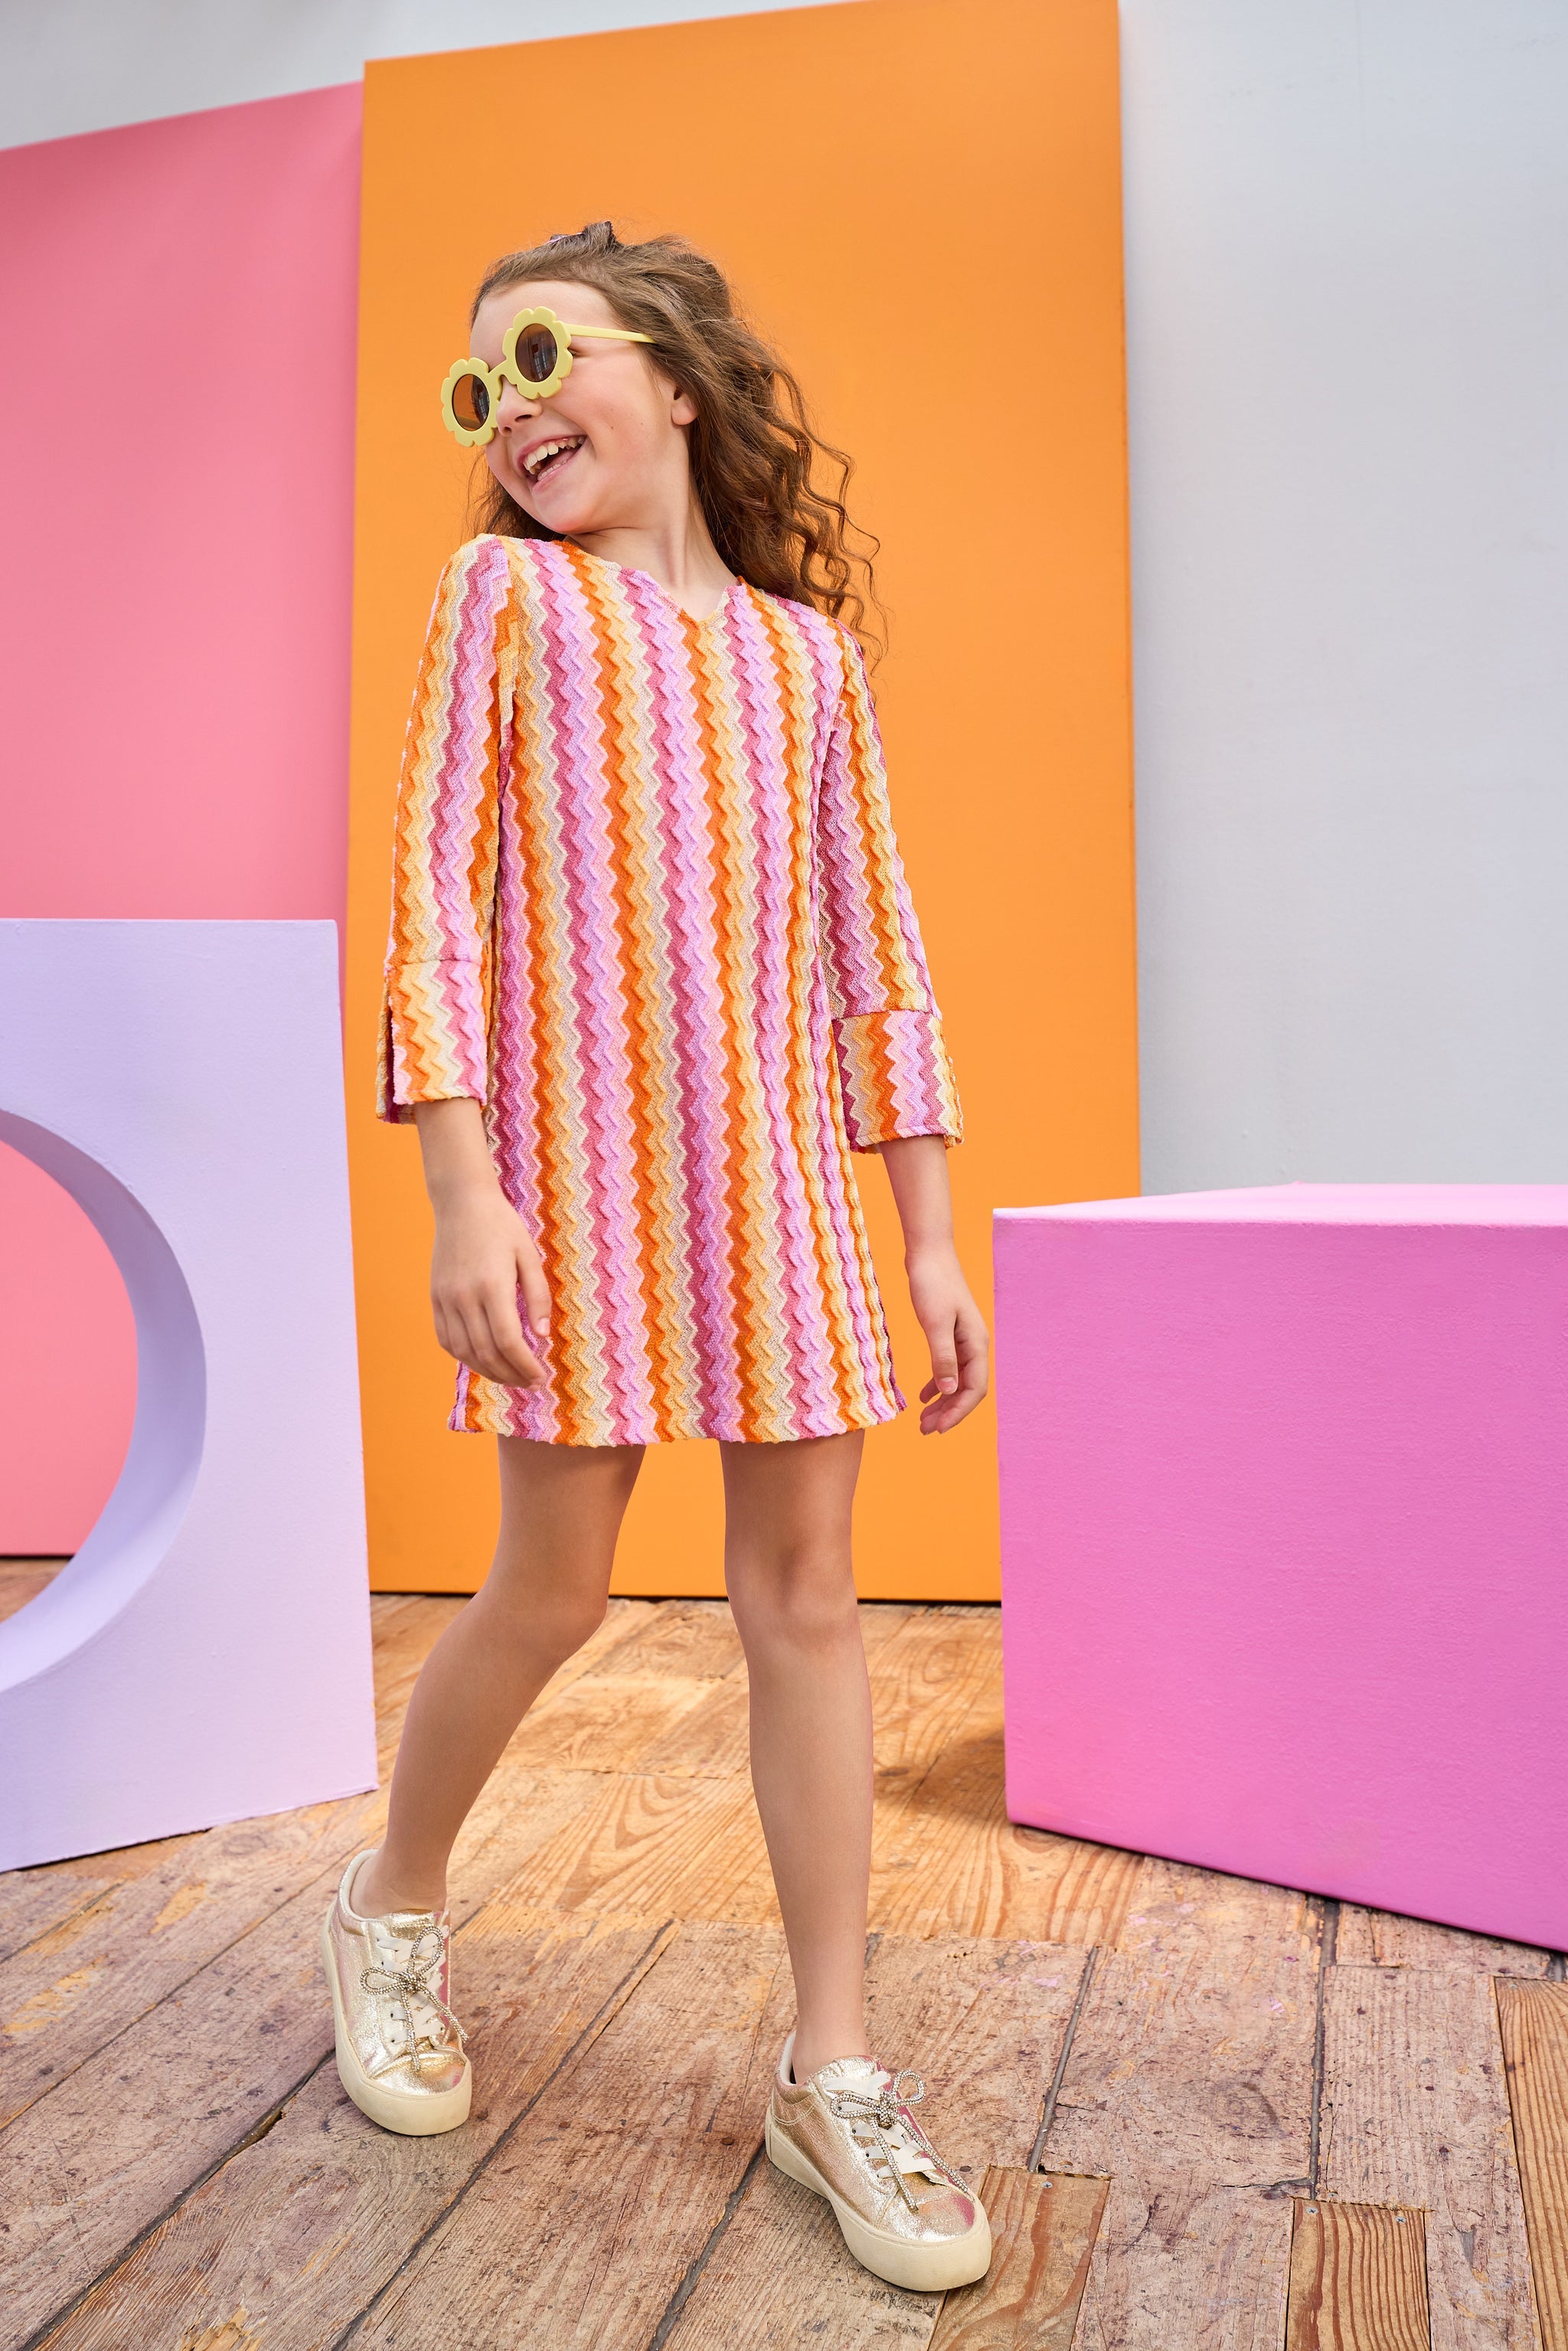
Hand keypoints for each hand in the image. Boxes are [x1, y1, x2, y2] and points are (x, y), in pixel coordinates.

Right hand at [429, 1183, 550, 1387]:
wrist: (461, 1203)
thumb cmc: (501, 1225)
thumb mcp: (529, 1255)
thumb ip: (538, 1297)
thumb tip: (542, 1336)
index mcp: (492, 1285)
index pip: (508, 1341)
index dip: (525, 1365)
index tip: (541, 1376)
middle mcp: (464, 1296)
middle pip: (486, 1352)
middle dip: (511, 1375)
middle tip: (530, 1383)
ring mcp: (445, 1298)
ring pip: (464, 1352)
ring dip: (489, 1371)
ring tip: (511, 1378)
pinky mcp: (435, 1298)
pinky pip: (446, 1339)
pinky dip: (465, 1357)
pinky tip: (484, 1361)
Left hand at [905, 1239, 989, 1434]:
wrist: (929, 1253)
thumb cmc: (932, 1284)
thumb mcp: (935, 1323)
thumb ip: (942, 1357)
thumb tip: (948, 1391)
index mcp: (976, 1344)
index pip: (973, 1389)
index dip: (957, 1412)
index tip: (937, 1429)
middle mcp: (974, 1345)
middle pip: (967, 1389)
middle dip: (949, 1412)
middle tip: (925, 1431)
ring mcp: (963, 1340)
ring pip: (956, 1381)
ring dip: (942, 1402)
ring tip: (922, 1421)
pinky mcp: (950, 1333)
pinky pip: (947, 1367)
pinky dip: (936, 1384)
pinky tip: (922, 1396)